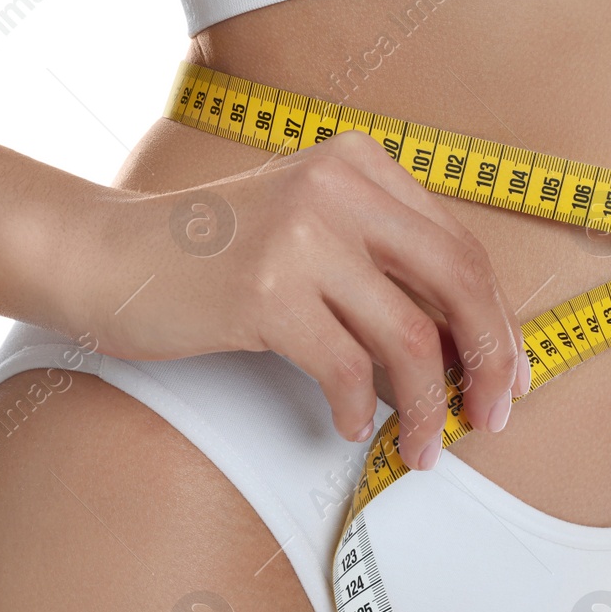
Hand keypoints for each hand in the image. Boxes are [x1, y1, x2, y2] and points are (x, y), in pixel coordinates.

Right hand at [88, 129, 529, 471]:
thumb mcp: (304, 228)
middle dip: (489, 360)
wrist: (102, 256)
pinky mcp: (266, 291)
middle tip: (494, 416)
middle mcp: (339, 186)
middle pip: (460, 282)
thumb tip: (462, 346)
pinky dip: (359, 409)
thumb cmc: (207, 257)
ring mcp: (302, 236)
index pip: (462, 248)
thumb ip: (377, 262)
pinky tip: (348, 424)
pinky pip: (347, 368)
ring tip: (421, 448)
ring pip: (410, 337)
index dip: (496, 322)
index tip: (508, 375)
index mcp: (360, 164)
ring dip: (428, 406)